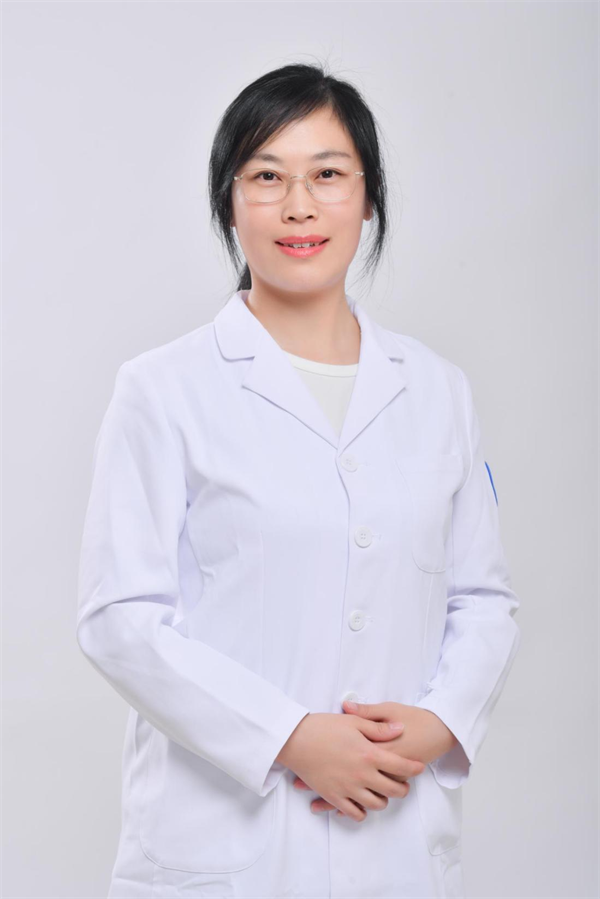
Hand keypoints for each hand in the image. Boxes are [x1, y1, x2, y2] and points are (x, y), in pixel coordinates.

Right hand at [294, 699, 456, 815]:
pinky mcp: (334, 797)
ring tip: (382, 792)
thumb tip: (400, 729)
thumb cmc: (324, 727)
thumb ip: (379, 728)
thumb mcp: (354, 722)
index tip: (420, 767)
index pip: (401, 767)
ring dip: (384, 800)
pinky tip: (362, 803)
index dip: (414, 768)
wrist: (296, 739)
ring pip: (376, 804)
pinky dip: (362, 812)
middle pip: (393, 790)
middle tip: (403, 783)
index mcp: (369, 754)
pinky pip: (354, 813)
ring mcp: (348, 788)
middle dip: (403, 788)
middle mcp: (362, 775)